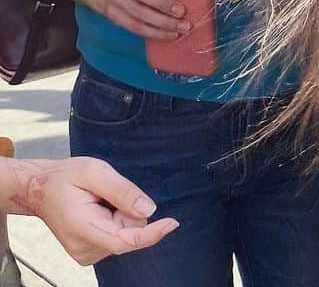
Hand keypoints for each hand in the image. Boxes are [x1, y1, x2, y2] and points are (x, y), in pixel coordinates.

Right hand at [12, 157, 177, 265]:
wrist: (39, 189)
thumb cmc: (64, 177)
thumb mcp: (95, 172)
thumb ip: (122, 191)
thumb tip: (149, 210)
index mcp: (84, 230)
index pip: (125, 241)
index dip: (152, 234)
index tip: (172, 223)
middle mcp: (85, 249)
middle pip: (130, 232)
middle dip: (129, 209)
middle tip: (106, 193)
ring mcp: (86, 253)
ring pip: (125, 232)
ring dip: (120, 214)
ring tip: (98, 200)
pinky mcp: (89, 251)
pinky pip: (117, 234)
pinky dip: (115, 219)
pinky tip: (98, 208)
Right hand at [99, 0, 189, 40]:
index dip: (162, 1)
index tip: (181, 8)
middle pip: (140, 9)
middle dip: (164, 19)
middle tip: (184, 23)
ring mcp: (113, 4)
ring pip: (138, 23)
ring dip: (161, 29)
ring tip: (180, 31)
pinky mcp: (115, 17)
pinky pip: (135, 29)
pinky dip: (153, 33)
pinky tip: (168, 34)